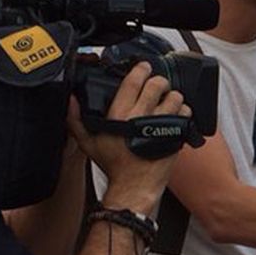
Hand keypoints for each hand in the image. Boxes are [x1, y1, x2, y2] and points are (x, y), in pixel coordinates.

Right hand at [68, 62, 190, 213]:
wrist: (134, 187)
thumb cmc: (114, 165)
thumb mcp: (88, 143)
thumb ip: (76, 120)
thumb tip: (70, 100)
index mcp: (120, 115)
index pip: (134, 81)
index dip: (141, 69)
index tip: (143, 67)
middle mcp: (142, 116)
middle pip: (158, 84)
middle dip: (159, 82)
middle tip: (157, 86)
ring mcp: (161, 125)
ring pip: (175, 97)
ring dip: (172, 96)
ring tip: (167, 101)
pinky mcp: (175, 135)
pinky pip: (186, 114)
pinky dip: (183, 112)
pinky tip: (176, 115)